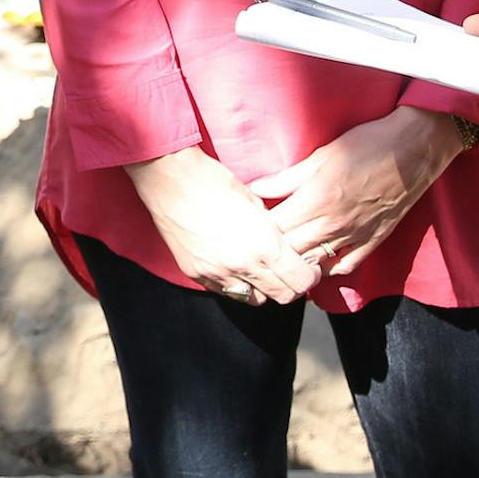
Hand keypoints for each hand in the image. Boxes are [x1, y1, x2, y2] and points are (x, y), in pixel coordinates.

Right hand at [127, 147, 319, 303]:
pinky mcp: (196, 272)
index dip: (309, 276)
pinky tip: (232, 265)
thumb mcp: (256, 203)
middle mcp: (243, 265)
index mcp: (265, 245)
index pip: (301, 282)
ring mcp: (217, 272)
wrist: (169, 179)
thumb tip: (281, 245)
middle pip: (282, 296)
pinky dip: (234, 283)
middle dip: (290, 285)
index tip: (307, 267)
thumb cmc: (214, 181)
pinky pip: (224, 290)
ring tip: (258, 269)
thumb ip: (271, 231)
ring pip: (254, 299)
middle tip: (287, 271)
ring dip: (262, 288)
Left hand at [244, 106, 462, 281]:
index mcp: (315, 201)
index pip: (275, 228)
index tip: (248, 224)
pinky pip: (347, 266)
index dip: (258, 229)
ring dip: (297, 260)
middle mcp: (333, 224)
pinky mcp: (374, 240)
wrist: (414, 150)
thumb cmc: (365, 145)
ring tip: (282, 254)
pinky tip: (316, 262)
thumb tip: (254, 189)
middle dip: (272, 247)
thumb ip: (285, 179)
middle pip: (291, 249)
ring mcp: (355, 236)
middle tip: (260, 241)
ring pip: (315, 262)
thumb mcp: (319, 156)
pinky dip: (328, 268)